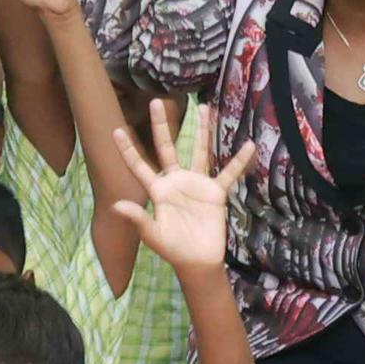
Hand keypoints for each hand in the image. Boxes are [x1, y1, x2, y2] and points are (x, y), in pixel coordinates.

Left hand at [104, 95, 250, 275]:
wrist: (198, 261)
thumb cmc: (173, 250)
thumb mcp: (153, 235)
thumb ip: (138, 219)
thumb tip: (117, 205)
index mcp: (157, 190)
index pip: (139, 166)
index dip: (128, 149)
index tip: (117, 130)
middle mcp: (175, 182)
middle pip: (166, 148)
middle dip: (161, 126)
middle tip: (156, 102)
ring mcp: (196, 185)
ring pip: (199, 152)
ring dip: (202, 131)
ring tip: (204, 108)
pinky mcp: (215, 193)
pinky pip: (228, 173)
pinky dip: (238, 161)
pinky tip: (248, 146)